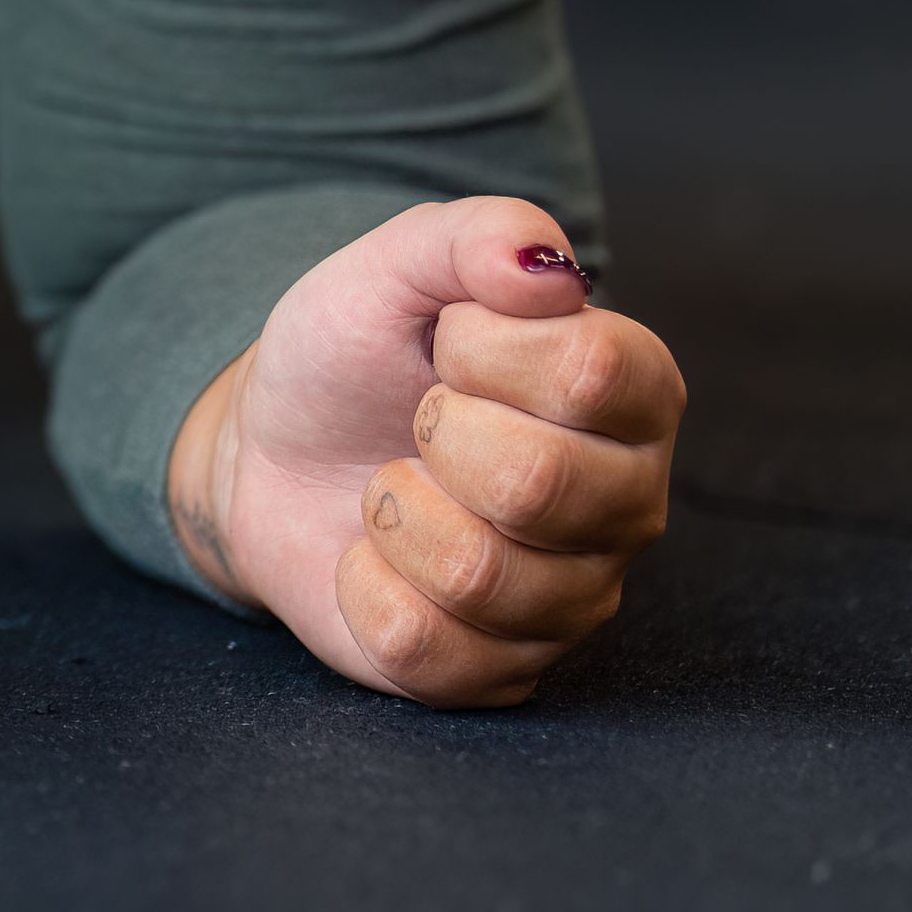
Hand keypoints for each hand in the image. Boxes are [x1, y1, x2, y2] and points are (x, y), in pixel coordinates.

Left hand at [166, 196, 684, 706]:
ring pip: (475, 575)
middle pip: (535, 483)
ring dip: (392, 514)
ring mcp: (574, 597)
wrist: (278, 452)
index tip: (444, 346)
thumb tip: (550, 268)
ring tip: (395, 489)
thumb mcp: (393, 270)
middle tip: (418, 424)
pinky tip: (377, 558)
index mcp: (633, 390)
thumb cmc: (357, 357)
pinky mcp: (501, 672)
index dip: (478, 350)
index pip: (587, 371)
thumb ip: (472, 238)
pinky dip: (364, 588)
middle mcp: (629, 502)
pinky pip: (422, 645)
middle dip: (433, 436)